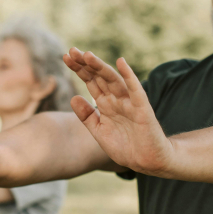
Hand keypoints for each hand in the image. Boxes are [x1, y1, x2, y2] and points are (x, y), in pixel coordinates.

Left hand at [63, 48, 173, 174]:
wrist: (147, 162)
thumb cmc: (125, 147)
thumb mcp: (99, 132)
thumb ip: (87, 116)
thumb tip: (73, 97)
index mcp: (106, 104)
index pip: (91, 81)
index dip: (79, 69)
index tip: (65, 57)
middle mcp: (116, 99)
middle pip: (99, 77)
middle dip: (86, 64)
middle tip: (72, 51)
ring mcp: (129, 102)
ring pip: (113, 80)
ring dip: (101, 67)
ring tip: (87, 55)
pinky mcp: (142, 109)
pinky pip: (135, 90)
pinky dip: (129, 76)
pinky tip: (121, 63)